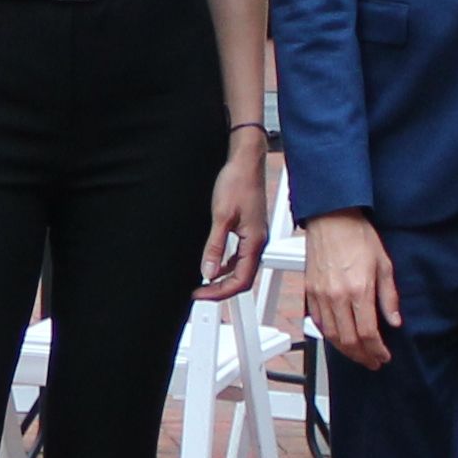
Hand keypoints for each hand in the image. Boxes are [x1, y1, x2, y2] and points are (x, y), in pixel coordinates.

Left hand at [195, 139, 266, 301]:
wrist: (245, 162)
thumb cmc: (237, 183)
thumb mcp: (220, 217)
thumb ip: (214, 247)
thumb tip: (207, 272)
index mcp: (254, 242)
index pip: (241, 281)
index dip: (219, 293)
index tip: (200, 294)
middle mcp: (258, 242)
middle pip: (243, 278)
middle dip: (221, 289)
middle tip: (199, 292)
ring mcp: (255, 237)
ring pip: (242, 268)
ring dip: (223, 278)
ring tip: (203, 282)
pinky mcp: (250, 230)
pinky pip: (241, 256)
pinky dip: (227, 264)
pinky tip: (214, 263)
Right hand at [299, 212, 400, 369]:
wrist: (332, 218)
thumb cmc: (357, 236)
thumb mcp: (384, 264)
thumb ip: (389, 297)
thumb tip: (394, 320)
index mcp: (359, 290)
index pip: (368, 333)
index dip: (377, 350)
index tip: (384, 355)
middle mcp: (337, 296)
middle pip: (348, 340)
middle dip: (363, 356)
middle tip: (373, 361)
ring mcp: (321, 295)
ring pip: (331, 335)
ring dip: (346, 350)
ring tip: (358, 355)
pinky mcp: (310, 292)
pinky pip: (319, 322)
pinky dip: (329, 335)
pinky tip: (339, 338)